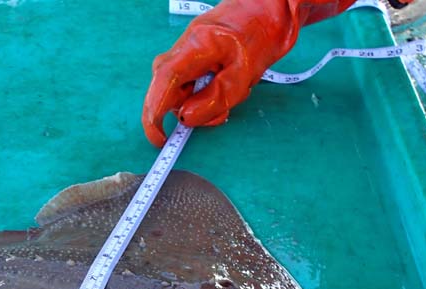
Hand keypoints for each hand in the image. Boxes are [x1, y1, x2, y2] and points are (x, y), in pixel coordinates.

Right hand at [142, 0, 353, 145]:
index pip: (162, 84)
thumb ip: (214, 99)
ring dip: (202, 101)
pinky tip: (226, 84)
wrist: (271, 7)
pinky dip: (205, 92)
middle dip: (190, 109)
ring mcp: (185, 51)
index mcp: (193, 48)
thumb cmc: (260, 34)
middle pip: (169, 91)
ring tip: (232, 91)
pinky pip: (190, 83)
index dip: (154, 114)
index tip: (160, 139)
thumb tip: (186, 119)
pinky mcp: (192, 56)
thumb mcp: (243, 75)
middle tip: (221, 112)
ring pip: (180, 90)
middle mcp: (182, 49)